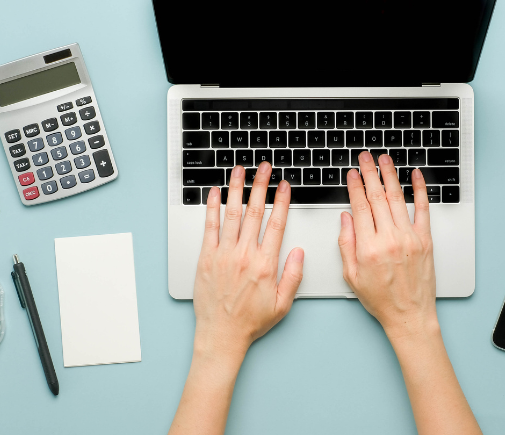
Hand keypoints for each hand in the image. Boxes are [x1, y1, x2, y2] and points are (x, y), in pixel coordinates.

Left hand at [192, 163, 303, 358]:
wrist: (221, 335)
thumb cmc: (250, 322)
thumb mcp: (283, 304)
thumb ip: (293, 276)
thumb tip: (298, 252)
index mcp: (265, 264)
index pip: (276, 223)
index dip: (282, 201)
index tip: (284, 185)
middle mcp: (244, 255)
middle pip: (255, 212)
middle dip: (260, 185)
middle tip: (264, 168)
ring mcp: (224, 255)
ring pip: (231, 214)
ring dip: (236, 189)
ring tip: (239, 170)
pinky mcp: (206, 258)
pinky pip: (209, 227)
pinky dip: (212, 208)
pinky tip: (215, 193)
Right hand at [338, 151, 437, 339]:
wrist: (409, 315)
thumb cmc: (381, 299)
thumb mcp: (351, 276)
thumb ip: (346, 245)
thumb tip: (346, 218)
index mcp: (368, 248)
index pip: (360, 207)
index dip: (355, 187)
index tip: (352, 174)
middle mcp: (389, 239)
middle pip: (377, 197)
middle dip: (370, 173)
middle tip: (365, 157)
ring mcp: (409, 238)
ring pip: (397, 199)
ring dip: (390, 176)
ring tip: (384, 160)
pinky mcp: (425, 241)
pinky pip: (422, 210)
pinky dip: (419, 190)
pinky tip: (415, 176)